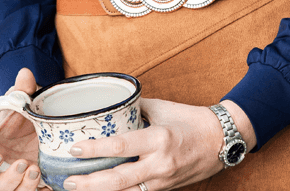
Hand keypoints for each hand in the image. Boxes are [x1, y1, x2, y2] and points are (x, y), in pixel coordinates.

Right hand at [0, 68, 45, 188]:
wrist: (40, 124)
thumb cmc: (21, 116)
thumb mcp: (22, 102)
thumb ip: (22, 90)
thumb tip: (25, 73)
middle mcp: (0, 171)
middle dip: (8, 180)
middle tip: (22, 164)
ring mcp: (17, 180)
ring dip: (23, 187)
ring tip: (35, 170)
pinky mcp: (34, 185)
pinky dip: (41, 190)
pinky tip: (49, 181)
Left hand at [62, 97, 255, 190]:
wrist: (221, 140)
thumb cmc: (192, 120)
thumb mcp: (163, 108)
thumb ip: (136, 109)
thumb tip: (113, 107)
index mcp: (158, 139)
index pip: (120, 146)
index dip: (95, 150)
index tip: (75, 149)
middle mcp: (159, 164)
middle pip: (118, 181)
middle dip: (90, 184)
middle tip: (68, 181)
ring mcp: (162, 181)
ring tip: (79, 189)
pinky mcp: (165, 190)